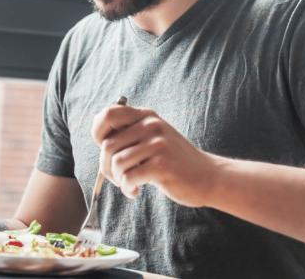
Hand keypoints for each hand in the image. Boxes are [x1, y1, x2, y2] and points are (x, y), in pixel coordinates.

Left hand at [91, 105, 217, 206]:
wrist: (208, 176)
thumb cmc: (173, 159)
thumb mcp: (152, 135)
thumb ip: (129, 129)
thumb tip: (96, 123)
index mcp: (145, 115)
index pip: (108, 114)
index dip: (98, 132)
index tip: (105, 149)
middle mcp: (151, 124)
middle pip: (107, 145)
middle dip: (105, 166)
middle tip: (117, 177)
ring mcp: (157, 143)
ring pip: (116, 163)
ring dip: (117, 179)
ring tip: (128, 183)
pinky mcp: (162, 164)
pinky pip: (128, 177)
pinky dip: (127, 188)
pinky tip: (135, 190)